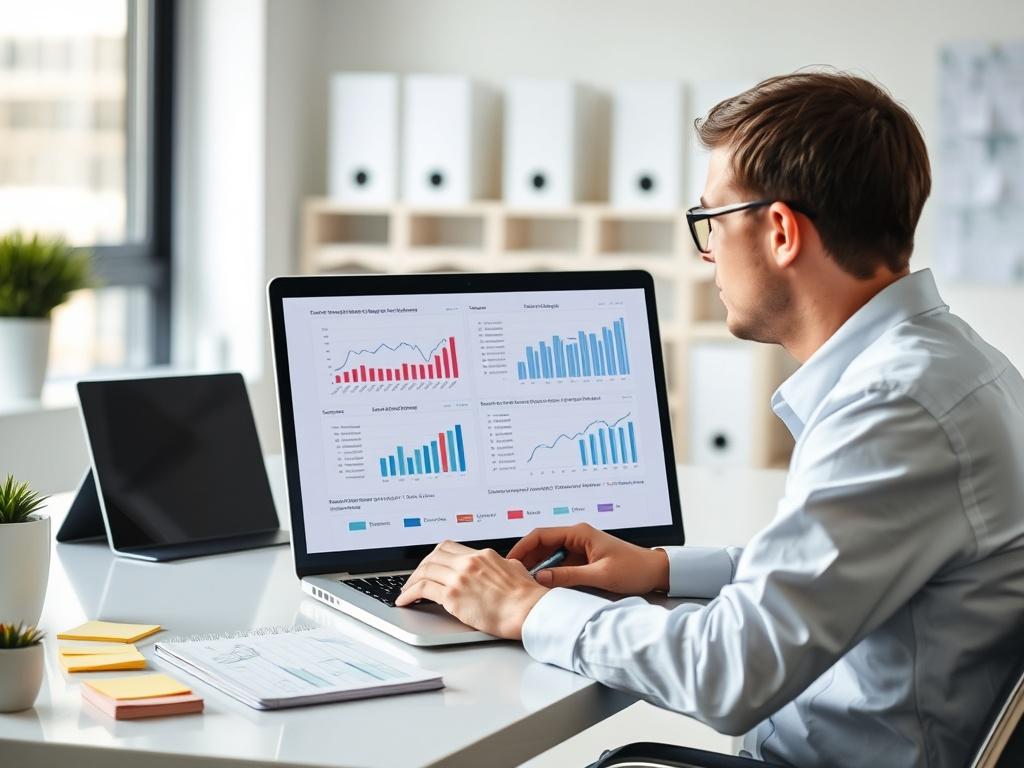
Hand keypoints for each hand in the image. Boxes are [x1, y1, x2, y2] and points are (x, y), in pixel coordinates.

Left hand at [395, 540, 548, 639]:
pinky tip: (406, 600)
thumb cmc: (527, 597)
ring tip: (406, 591)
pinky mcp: (453, 596)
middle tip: (415, 578)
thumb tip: (500, 567)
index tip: (430, 564)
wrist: (529, 611)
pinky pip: (423, 589)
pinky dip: (410, 593)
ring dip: (412, 580)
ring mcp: (459, 577)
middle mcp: (469, 562)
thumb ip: (501, 566)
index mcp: (483, 555)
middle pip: (433, 556)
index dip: (435, 556)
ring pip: (425, 571)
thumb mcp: (515, 569)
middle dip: (421, 567)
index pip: (449, 547)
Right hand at [507, 523, 668, 594]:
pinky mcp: (583, 560)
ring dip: (539, 568)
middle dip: (528, 559)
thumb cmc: (633, 568)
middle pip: (542, 544)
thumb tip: (542, 578)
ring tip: (526, 583)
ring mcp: (580, 548)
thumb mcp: (599, 575)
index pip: (541, 534)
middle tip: (514, 576)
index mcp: (579, 533)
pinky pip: (560, 564)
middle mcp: (577, 537)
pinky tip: (545, 586)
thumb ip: (568, 576)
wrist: (655, 572)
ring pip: (550, 556)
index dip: (523, 547)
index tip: (510, 561)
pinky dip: (550, 574)